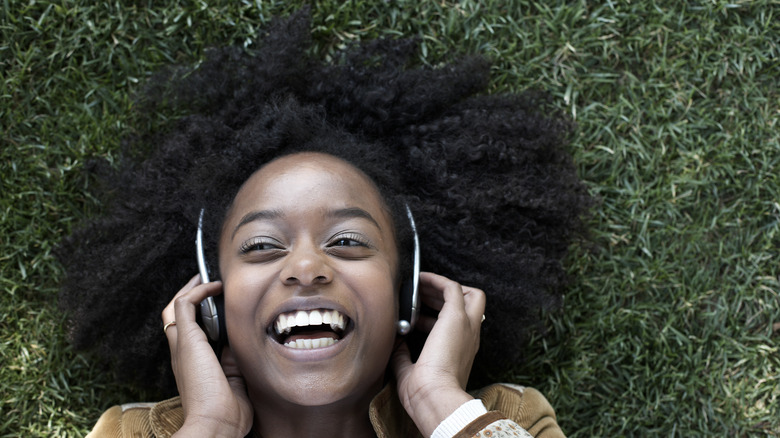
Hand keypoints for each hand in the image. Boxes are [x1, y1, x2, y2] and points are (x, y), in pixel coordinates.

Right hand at [162, 274, 252, 436]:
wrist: (216, 425)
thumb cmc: (227, 413)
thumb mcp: (234, 381)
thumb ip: (232, 361)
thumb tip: (236, 342)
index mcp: (191, 365)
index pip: (188, 333)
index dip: (200, 316)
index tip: (218, 304)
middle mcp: (181, 354)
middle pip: (174, 317)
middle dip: (191, 297)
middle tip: (209, 284)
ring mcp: (181, 346)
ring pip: (174, 308)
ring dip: (190, 290)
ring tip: (207, 278)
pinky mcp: (186, 340)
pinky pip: (184, 304)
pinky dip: (198, 290)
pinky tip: (214, 285)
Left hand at [391, 272, 485, 435]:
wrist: (435, 398)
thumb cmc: (424, 394)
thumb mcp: (409, 372)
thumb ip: (403, 356)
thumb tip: (396, 342)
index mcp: (462, 353)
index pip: (458, 327)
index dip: (435, 318)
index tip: (416, 319)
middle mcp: (469, 337)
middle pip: (472, 305)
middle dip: (445, 297)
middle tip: (421, 298)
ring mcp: (466, 326)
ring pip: (468, 293)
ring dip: (442, 287)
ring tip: (420, 285)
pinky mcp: (456, 316)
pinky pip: (451, 287)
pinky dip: (436, 280)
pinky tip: (420, 278)